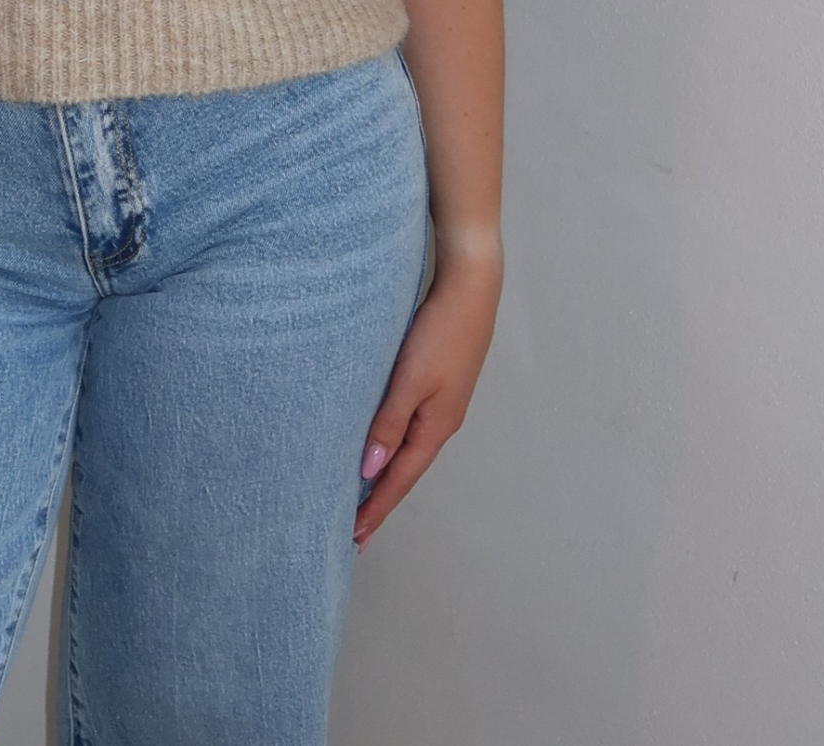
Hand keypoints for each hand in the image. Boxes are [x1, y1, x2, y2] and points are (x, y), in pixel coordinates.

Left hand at [353, 245, 502, 547]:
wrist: (470, 286)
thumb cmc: (441, 331)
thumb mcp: (410, 379)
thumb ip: (388, 423)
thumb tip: (369, 471)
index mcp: (436, 427)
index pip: (400, 479)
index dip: (376, 508)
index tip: (353, 538)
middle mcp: (440, 421)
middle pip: (406, 470)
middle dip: (380, 499)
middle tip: (354, 528)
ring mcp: (441, 402)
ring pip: (407, 448)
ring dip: (385, 472)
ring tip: (361, 493)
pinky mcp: (436, 382)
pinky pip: (408, 424)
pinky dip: (391, 442)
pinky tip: (379, 441)